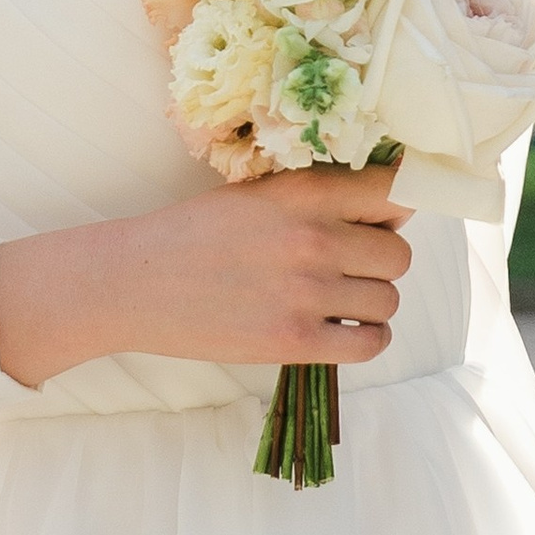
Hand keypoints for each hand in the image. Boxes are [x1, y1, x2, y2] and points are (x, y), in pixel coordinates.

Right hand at [0, 163, 412, 388]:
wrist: (135, 282)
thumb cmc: (196, 234)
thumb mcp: (258, 194)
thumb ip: (320, 196)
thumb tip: (396, 211)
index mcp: (304, 192)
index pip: (395, 193)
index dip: (397, 210)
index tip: (382, 222)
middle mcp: (313, 238)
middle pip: (399, 254)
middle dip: (380, 262)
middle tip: (348, 268)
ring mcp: (306, 292)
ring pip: (388, 299)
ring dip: (371, 303)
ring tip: (337, 301)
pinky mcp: (294, 340)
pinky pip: (370, 343)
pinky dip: (366, 339)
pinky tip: (342, 330)